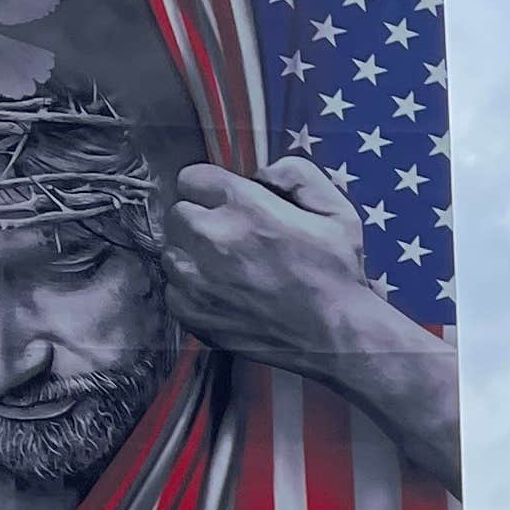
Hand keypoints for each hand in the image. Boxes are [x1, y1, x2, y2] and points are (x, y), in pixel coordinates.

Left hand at [161, 158, 458, 487]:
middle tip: (233, 241)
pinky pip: (173, 289)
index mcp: (243, 205)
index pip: (191, 178)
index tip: (229, 207)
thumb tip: (261, 173)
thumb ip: (296, 172)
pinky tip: (225, 295)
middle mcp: (212, 238)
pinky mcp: (192, 313)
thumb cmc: (338, 274)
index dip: (212, 191)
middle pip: (178, 214)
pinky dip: (192, 291)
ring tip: (229, 271)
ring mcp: (197, 280)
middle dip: (201, 221)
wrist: (337, 337)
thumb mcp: (336, 209)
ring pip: (172, 252)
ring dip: (193, 257)